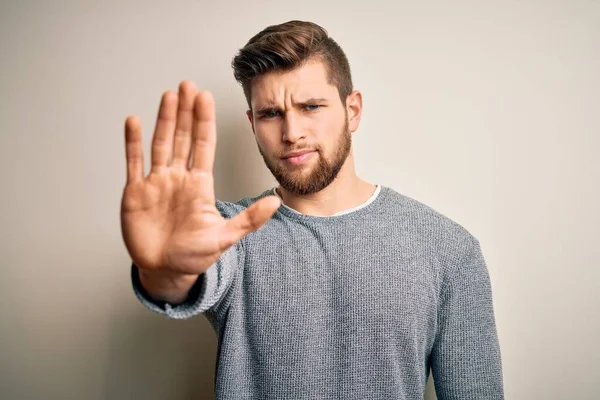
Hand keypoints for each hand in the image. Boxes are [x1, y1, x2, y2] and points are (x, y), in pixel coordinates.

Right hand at [120, 81, 279, 279]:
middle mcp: (178, 178)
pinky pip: (134, 162)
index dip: (204, 121)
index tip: (206, 98)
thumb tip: (276, 203)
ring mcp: (156, 183)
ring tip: (168, 96)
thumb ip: (249, 220)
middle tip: (188, 85)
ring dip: (163, 120)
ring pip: (160, 144)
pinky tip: (135, 122)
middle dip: (185, 111)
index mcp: (199, 185)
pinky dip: (132, 143)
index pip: (203, 145)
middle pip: (182, 137)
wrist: (165, 271)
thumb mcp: (224, 238)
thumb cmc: (194, 256)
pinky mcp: (135, 192)